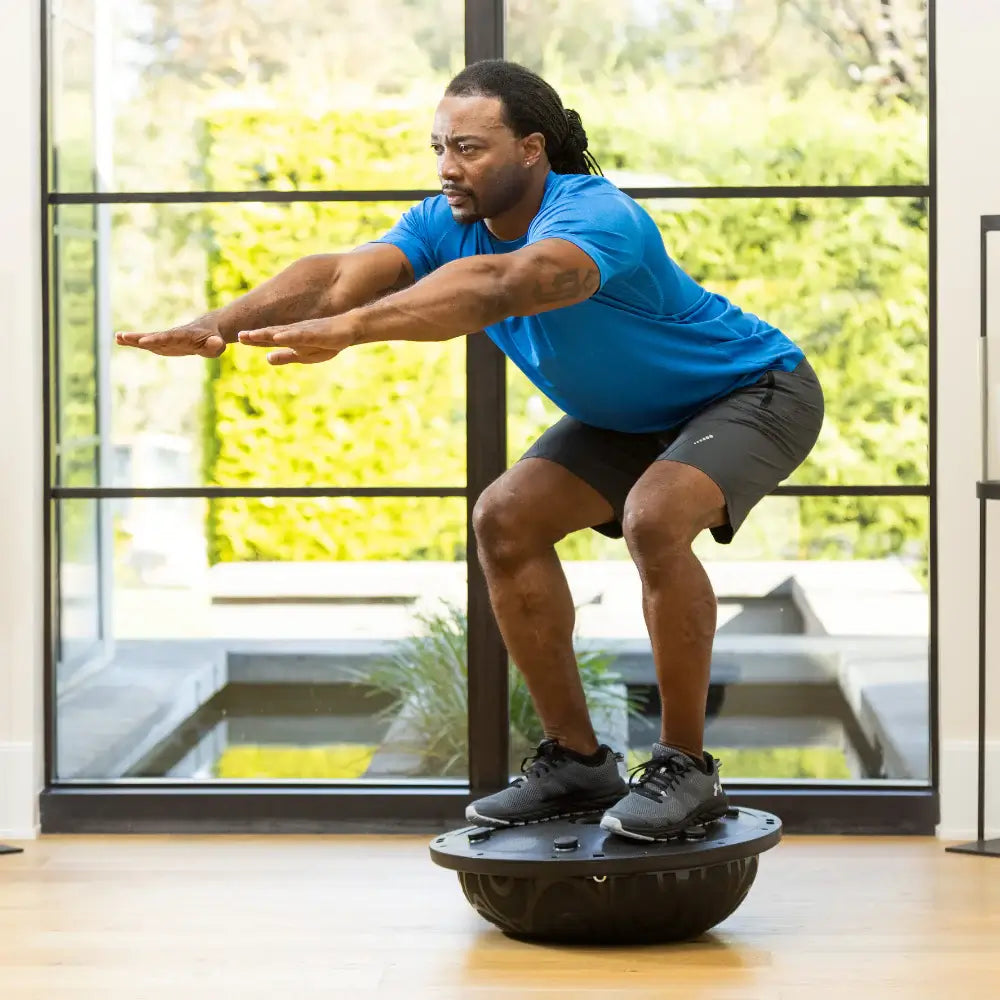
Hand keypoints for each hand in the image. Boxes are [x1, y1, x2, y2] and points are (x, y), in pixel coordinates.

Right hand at [115, 318, 225, 357]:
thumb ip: (215, 345)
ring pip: (148, 339)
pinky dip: (134, 342)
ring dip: (133, 339)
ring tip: (117, 337)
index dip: (158, 340)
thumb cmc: (214, 339)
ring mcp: (165, 340)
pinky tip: (119, 341)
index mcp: (184, 336)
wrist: (208, 330)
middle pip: (154, 336)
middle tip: (123, 336)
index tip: (145, 341)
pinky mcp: (162, 344)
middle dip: (139, 337)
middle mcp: (172, 336)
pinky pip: (147, 343)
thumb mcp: (217, 344)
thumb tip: (215, 344)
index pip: (169, 338)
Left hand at [237, 317, 356, 364]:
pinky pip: (299, 335)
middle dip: (255, 336)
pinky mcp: (315, 333)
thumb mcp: (305, 354)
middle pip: (272, 334)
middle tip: (239, 336)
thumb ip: (286, 356)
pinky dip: (287, 336)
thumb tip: (267, 359)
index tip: (239, 338)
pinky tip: (277, 337)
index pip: (269, 340)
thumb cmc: (328, 341)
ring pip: (282, 333)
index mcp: (290, 338)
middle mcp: (294, 332)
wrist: (349, 328)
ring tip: (252, 336)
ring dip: (266, 334)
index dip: (254, 339)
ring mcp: (304, 331)